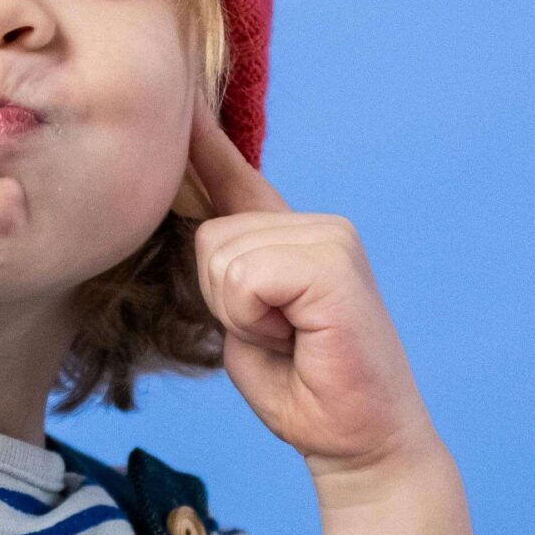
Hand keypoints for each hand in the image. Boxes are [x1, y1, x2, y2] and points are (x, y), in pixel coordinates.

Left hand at [186, 103, 440, 475]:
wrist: (359, 444)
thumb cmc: (302, 392)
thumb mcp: (242, 322)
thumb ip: (222, 271)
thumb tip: (194, 225)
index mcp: (289, 236)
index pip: (232, 173)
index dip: (200, 136)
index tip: (175, 90)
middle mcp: (314, 223)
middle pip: (208, 232)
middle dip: (220, 299)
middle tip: (276, 337)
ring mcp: (330, 237)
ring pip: (222, 255)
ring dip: (240, 315)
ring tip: (289, 340)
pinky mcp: (334, 263)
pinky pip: (246, 275)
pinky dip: (254, 319)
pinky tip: (297, 337)